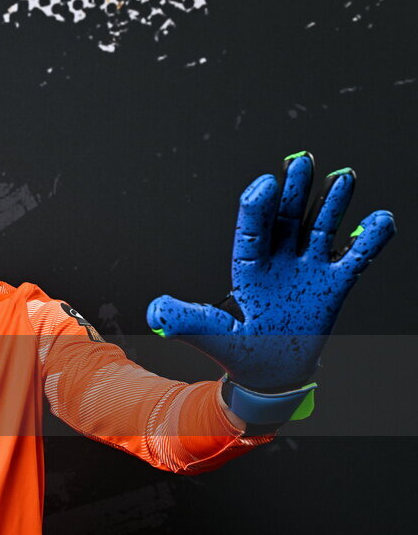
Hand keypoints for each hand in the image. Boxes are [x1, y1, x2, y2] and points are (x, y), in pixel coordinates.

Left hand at [146, 151, 395, 391]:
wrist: (270, 374)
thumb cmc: (237, 352)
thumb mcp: (210, 334)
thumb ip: (186, 320)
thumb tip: (154, 311)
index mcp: (246, 268)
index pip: (251, 230)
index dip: (257, 207)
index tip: (264, 183)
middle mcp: (277, 262)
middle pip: (286, 219)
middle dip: (294, 190)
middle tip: (301, 161)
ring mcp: (307, 270)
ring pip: (319, 229)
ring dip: (331, 204)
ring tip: (343, 176)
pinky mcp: (334, 285)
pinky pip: (355, 258)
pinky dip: (369, 239)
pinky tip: (380, 219)